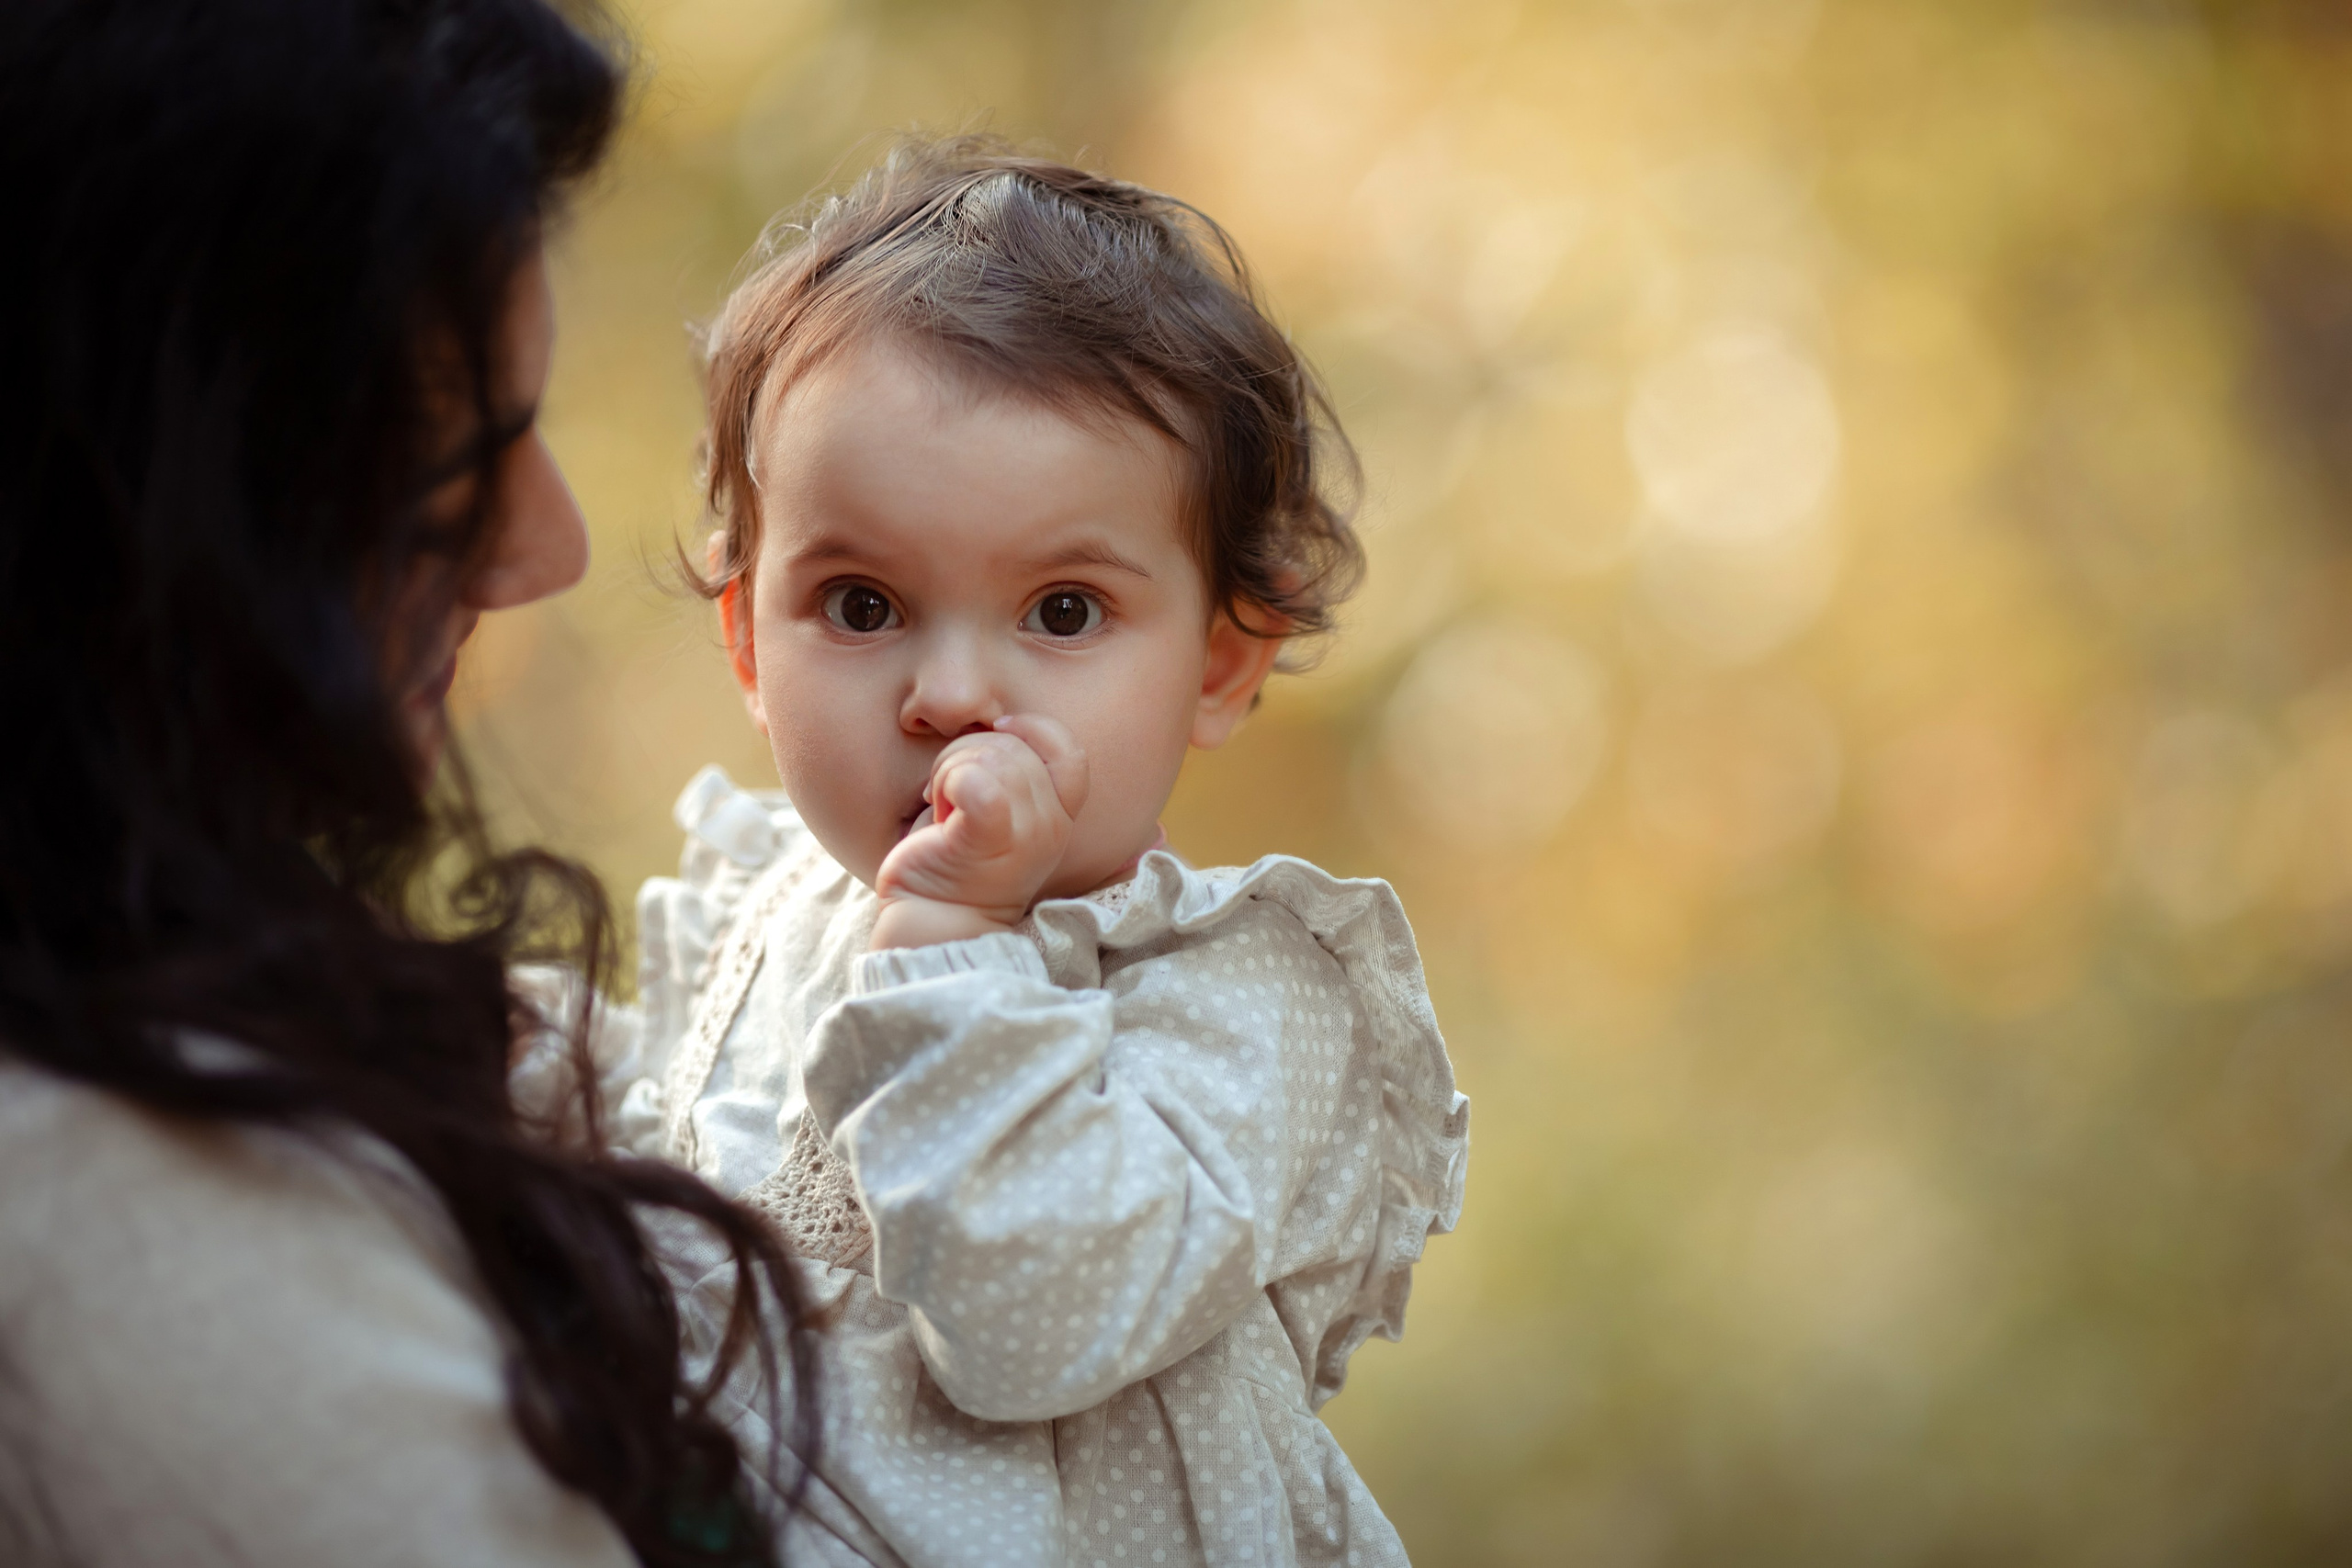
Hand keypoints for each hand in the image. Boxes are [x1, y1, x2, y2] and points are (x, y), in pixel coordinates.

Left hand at [871, 716, 1088, 949]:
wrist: (933, 920)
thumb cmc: (956, 859)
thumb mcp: (998, 810)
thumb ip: (1010, 772)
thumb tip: (997, 724)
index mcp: (1059, 816)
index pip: (1069, 749)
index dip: (1033, 728)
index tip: (993, 738)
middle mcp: (1052, 826)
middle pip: (1013, 746)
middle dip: (967, 754)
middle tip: (948, 792)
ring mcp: (1026, 835)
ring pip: (989, 756)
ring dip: (949, 769)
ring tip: (942, 805)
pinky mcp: (988, 840)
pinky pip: (974, 780)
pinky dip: (947, 781)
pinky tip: (937, 809)